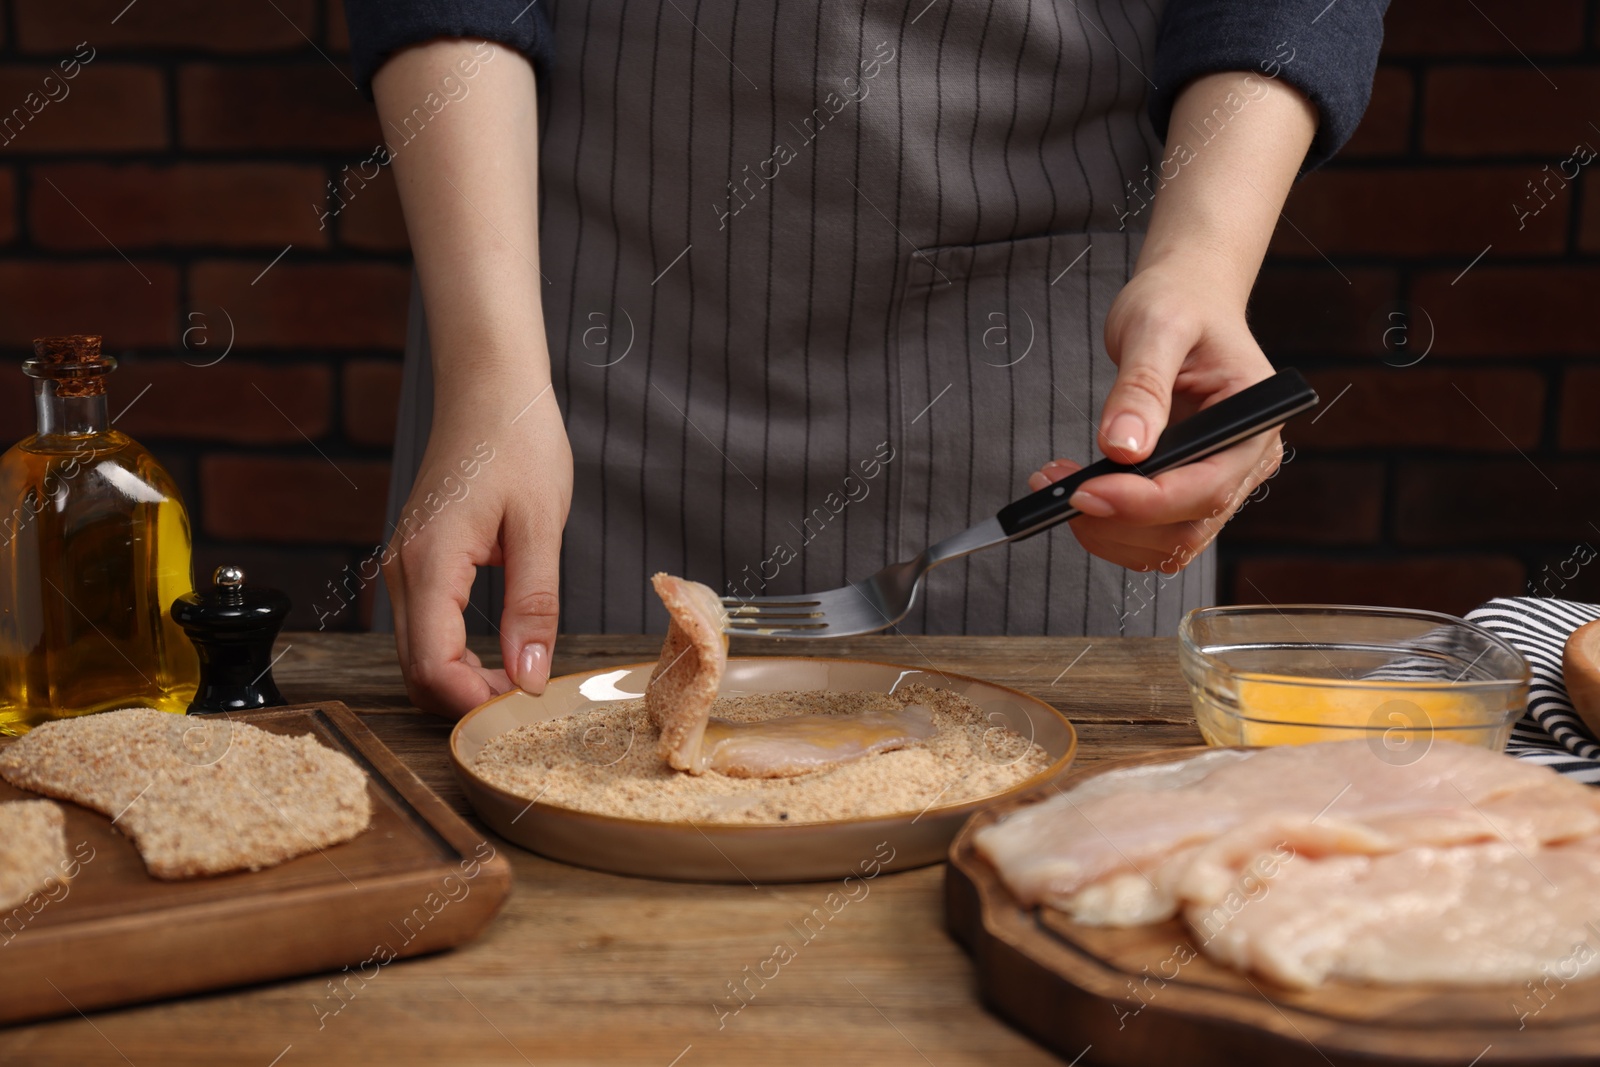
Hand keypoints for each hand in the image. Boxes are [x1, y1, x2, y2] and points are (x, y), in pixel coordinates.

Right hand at [382, 376, 571, 715]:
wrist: (489, 387)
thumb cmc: (518, 441)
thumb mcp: (540, 526)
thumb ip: (535, 607)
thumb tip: (528, 679)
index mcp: (430, 561)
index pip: (431, 664)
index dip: (473, 702)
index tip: (523, 705)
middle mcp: (402, 569)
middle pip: (415, 670)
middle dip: (466, 700)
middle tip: (527, 697)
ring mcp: (402, 566)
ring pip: (415, 654)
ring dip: (460, 680)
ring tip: (519, 677)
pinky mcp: (414, 561)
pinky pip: (423, 628)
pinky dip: (454, 654)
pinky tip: (498, 652)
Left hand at [1026, 258, 1281, 572]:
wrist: (1187, 299)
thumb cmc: (1180, 303)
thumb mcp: (1156, 327)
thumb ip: (1141, 388)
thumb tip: (1122, 447)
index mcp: (1253, 423)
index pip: (1206, 487)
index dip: (1144, 502)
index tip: (1085, 493)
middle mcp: (1244, 462)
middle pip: (1186, 528)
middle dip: (1115, 521)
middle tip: (1056, 487)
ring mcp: (1217, 481)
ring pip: (1166, 544)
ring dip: (1105, 530)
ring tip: (1056, 483)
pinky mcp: (1185, 490)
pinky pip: (1151, 534)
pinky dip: (1108, 525)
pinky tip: (1075, 489)